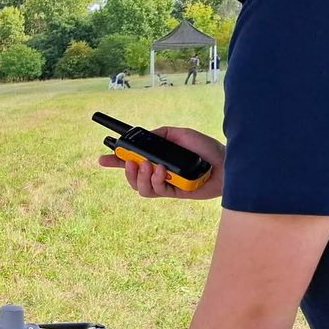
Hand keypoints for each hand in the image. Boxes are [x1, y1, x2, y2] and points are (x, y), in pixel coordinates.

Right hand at [98, 126, 224, 199]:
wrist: (225, 164)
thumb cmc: (206, 148)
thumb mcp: (181, 134)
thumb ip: (162, 134)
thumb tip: (144, 137)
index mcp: (158, 156)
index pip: (132, 159)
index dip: (116, 161)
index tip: (103, 159)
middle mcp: (158, 171)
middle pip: (131, 177)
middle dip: (125, 171)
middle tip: (131, 163)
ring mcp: (165, 183)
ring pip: (140, 188)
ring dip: (140, 177)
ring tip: (148, 167)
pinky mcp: (173, 193)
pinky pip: (156, 191)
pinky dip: (155, 181)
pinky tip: (162, 172)